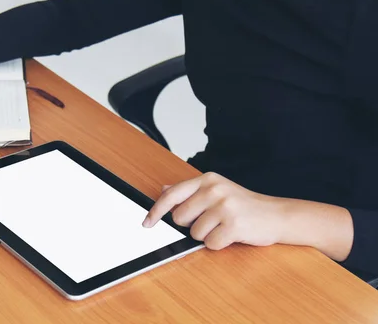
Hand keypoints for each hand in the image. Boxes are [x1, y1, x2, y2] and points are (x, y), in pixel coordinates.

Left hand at [142, 172, 284, 249]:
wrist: (278, 215)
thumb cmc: (244, 205)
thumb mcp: (217, 190)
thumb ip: (190, 191)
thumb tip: (163, 190)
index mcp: (208, 180)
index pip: (172, 195)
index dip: (156, 211)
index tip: (147, 223)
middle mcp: (215, 190)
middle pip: (180, 218)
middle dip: (191, 225)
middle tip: (211, 221)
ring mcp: (225, 207)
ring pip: (194, 233)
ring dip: (207, 236)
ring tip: (224, 226)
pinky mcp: (234, 225)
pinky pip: (211, 244)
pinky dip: (219, 244)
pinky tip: (232, 235)